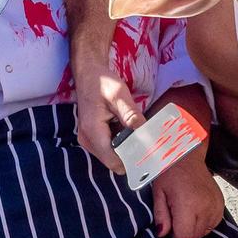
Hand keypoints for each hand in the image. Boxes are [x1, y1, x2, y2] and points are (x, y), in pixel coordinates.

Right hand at [72, 53, 142, 171]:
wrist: (88, 74)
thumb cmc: (102, 83)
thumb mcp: (120, 95)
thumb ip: (132, 116)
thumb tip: (147, 135)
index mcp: (93, 131)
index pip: (113, 161)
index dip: (131, 162)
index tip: (149, 158)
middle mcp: (87, 140)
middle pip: (113, 162)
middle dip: (131, 157)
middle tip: (150, 148)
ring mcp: (88, 140)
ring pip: (111, 157)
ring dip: (126, 151)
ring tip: (142, 140)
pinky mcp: (92, 138)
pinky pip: (109, 149)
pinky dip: (121, 145)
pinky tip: (131, 135)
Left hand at [150, 147, 222, 237]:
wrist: (187, 156)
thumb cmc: (170, 173)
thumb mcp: (158, 194)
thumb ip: (161, 216)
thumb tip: (162, 234)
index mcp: (188, 204)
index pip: (184, 236)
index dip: (174, 234)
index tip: (170, 222)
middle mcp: (205, 207)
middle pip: (195, 237)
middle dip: (184, 231)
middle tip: (177, 215)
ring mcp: (216, 205)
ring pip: (205, 232)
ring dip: (195, 227)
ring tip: (187, 211)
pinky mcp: (221, 204)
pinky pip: (213, 224)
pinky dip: (204, 222)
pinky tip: (196, 210)